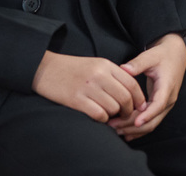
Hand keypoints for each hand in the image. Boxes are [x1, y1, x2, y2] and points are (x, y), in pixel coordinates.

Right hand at [31, 51, 145, 122]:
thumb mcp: (95, 65)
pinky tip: (99, 117)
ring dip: (114, 116)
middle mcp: (99, 75)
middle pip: (125, 97)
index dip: (139, 98)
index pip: (131, 83)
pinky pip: (99, 114)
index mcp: (106, 65)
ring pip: (113, 108)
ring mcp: (88, 87)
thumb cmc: (72, 69)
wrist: (45, 69)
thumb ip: (112, 75)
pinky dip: (102, 119)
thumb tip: (130, 92)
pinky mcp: (76, 99)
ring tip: (110, 116)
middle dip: (128, 110)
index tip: (140, 106)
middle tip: (125, 115)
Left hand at [108, 33, 185, 139]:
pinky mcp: (160, 106)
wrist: (175, 55)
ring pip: (151, 124)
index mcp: (167, 86)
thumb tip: (124, 69)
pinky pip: (150, 121)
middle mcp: (168, 99)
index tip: (135, 122)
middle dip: (134, 126)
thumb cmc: (163, 55)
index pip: (159, 105)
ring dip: (134, 130)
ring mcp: (165, 105)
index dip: (148, 115)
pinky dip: (138, 129)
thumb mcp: (150, 56)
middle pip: (153, 120)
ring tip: (116, 130)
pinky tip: (125, 132)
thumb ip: (137, 63)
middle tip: (114, 126)